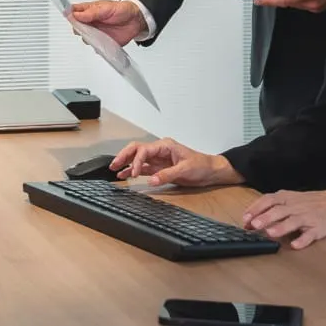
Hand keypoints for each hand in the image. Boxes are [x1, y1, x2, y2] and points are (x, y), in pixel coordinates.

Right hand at [69, 0, 147, 45]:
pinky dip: (97, 47)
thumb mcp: (106, 8)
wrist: (135, 20)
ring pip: (85, 38)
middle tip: (86, 28)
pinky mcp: (102, 42)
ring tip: (96, 36)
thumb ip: (91, 12)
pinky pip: (95, 47)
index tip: (70, 18)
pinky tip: (101, 43)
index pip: (73, 12)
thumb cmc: (122, 10)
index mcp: (89, 11)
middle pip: (76, 27)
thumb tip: (76, 14)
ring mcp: (95, 33)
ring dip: (88, 39)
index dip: (70, 15)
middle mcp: (90, 22)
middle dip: (79, 29)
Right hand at [110, 138, 243, 187]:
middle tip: (114, 165)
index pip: (145, 150)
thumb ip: (167, 174)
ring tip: (115, 170)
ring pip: (138, 159)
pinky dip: (134, 171)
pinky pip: (144, 169)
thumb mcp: (185, 169)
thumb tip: (152, 180)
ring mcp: (159, 160)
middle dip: (125, 156)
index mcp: (165, 146)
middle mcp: (160, 151)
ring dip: (127, 163)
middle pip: (137, 150)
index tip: (132, 172)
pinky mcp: (160, 169)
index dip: (137, 160)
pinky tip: (125, 175)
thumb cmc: (201, 165)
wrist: (211, 172)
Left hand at [241, 189, 325, 249]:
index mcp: (287, 198)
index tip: (245, 219)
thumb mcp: (291, 198)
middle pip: (279, 211)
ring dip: (281, 227)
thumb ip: (273, 206)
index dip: (256, 209)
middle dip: (266, 218)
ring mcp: (308, 218)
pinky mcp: (318, 229)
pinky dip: (303, 240)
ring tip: (271, 233)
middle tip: (254, 226)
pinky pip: (310, 235)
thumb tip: (251, 218)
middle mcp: (296, 207)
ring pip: (293, 221)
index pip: (269, 200)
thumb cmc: (310, 202)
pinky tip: (295, 245)